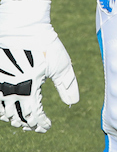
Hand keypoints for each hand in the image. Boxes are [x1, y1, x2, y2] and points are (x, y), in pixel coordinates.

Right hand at [0, 0, 78, 132]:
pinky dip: (2, 107)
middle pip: (16, 116)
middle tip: (35, 126)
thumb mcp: (61, 64)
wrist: (22, 25)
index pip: (33, 116)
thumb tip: (74, 103)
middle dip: (26, 124)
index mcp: (29, 89)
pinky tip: (9, 106)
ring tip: (22, 120)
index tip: (47, 126)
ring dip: (13, 117)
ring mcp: (0, 83)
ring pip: (2, 110)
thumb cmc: (45, 43)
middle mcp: (11, 89)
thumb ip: (67, 85)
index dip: (40, 124)